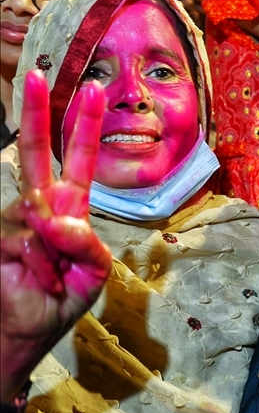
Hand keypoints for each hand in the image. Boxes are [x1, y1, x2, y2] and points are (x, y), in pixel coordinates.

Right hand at [0, 70, 111, 400]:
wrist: (22, 335)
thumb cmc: (61, 302)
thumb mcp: (93, 274)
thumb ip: (86, 243)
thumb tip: (57, 217)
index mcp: (69, 212)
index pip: (78, 162)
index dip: (83, 129)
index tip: (93, 93)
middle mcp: (38, 209)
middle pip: (36, 155)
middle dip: (39, 115)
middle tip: (39, 77)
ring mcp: (11, 222)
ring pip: (33, 214)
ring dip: (50, 250)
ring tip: (51, 277)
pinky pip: (20, 237)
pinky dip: (34, 261)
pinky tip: (37, 277)